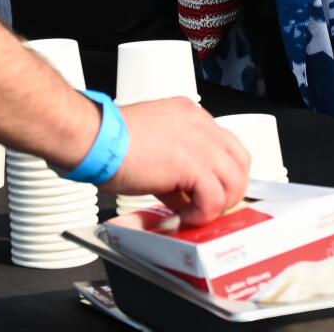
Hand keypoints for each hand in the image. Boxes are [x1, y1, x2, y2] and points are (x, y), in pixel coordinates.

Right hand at [109, 97, 250, 225]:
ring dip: (219, 204)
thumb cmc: (109, 142)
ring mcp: (198, 142)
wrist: (93, 138)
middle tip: (211, 208)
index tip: (212, 192)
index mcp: (189, 116)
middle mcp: (198, 124)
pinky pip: (214, 197)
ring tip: (198, 215)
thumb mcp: (151, 150)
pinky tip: (185, 217)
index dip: (223, 173)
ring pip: (234, 179)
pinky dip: (203, 213)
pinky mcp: (190, 164)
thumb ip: (174, 170)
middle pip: (240, 161)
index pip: (226, 145)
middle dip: (231, 190)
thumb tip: (183, 196)